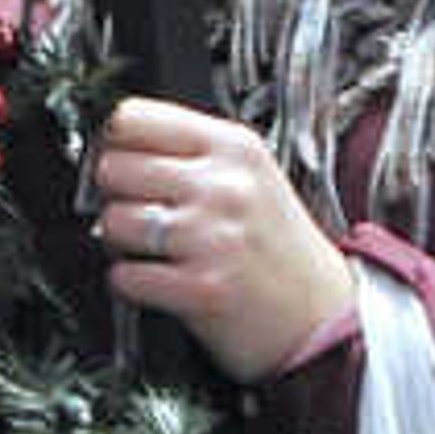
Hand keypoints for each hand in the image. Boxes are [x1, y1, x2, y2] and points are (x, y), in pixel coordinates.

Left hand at [89, 96, 351, 384]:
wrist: (322, 316)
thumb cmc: (278, 248)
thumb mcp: (252, 176)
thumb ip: (191, 152)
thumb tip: (112, 143)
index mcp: (234, 147)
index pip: (133, 117)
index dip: (114, 142)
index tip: (121, 160)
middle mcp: (224, 187)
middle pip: (113, 167)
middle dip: (115, 193)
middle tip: (138, 210)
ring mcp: (212, 238)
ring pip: (113, 221)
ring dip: (119, 242)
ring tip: (150, 249)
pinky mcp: (201, 289)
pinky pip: (124, 275)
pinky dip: (129, 282)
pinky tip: (156, 280)